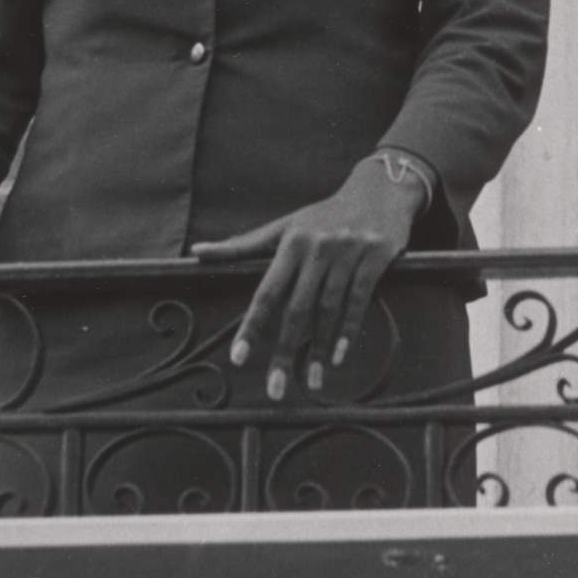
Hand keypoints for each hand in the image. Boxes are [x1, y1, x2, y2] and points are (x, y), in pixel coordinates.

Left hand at [191, 154, 428, 400]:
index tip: (238, 359)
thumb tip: (196, 252)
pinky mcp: (376, 258)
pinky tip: (338, 356)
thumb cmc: (324, 214)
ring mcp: (348, 253)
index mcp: (291, 242)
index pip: (266, 291)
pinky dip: (347, 331)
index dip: (251, 327)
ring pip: (328, 310)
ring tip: (310, 383)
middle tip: (274, 389)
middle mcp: (317, 248)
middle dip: (283, 351)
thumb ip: (242, 245)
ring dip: (317, 350)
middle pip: (296, 309)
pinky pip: (358, 301)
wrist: (380, 188)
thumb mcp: (285, 225)